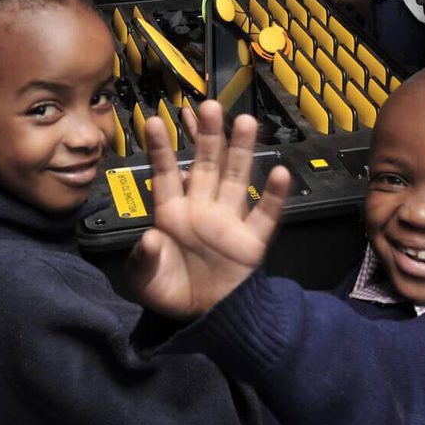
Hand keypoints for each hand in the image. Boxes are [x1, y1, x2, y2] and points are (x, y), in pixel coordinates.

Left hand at [126, 101, 290, 319]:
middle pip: (205, 165)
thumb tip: (149, 237)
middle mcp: (202, 208)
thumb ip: (144, 259)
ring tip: (246, 121)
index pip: (166, 174)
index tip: (155, 121)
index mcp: (172, 213)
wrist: (205, 318)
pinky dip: (274, 196)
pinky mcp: (251, 241)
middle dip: (207, 136)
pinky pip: (265, 216)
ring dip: (241, 152)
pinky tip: (280, 174)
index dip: (162, 149)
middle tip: (209, 105)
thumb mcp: (146, 280)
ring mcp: (229, 222)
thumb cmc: (171, 290)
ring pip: (236, 179)